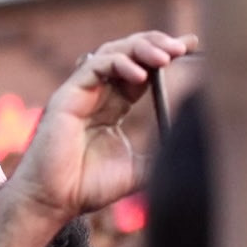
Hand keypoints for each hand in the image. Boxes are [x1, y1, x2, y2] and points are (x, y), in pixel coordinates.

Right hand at [15, 31, 197, 218]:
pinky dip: (118, 64)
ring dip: (141, 49)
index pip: (142, 70)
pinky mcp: (67, 95)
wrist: (54, 202)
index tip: (191, 46)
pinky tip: (139, 75)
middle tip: (182, 47)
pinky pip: (94, 66)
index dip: (164, 56)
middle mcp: (97, 93)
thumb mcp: (137, 171)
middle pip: (128, 53)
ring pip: (111, 52)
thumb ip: (159, 157)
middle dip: (156, 44)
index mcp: (113, 106)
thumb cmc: (87, 188)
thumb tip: (191, 150)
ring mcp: (81, 92)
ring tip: (166, 56)